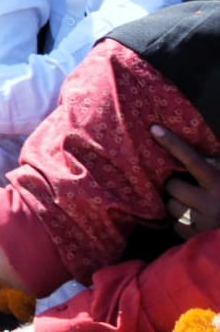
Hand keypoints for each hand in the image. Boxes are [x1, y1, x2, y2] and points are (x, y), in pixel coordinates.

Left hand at [152, 124, 219, 238]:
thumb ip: (216, 166)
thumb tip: (196, 155)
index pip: (193, 160)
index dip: (173, 143)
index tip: (154, 128)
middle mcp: (212, 203)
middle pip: (173, 186)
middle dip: (175, 186)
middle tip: (184, 187)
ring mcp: (203, 223)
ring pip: (171, 206)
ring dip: (177, 204)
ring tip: (192, 206)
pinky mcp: (195, 238)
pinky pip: (175, 224)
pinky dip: (181, 222)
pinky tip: (195, 220)